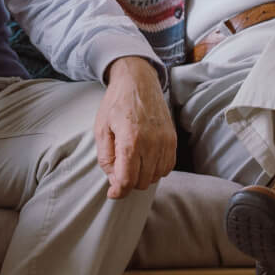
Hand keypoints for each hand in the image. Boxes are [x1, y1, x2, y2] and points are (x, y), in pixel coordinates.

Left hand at [95, 56, 176, 198]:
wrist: (138, 81)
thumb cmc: (116, 103)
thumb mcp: (101, 129)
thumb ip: (106, 158)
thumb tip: (115, 180)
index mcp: (131, 140)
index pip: (127, 180)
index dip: (118, 192)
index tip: (112, 193)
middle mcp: (152, 143)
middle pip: (141, 181)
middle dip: (128, 182)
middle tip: (119, 169)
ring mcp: (165, 141)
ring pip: (155, 177)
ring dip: (142, 176)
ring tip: (132, 162)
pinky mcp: (173, 139)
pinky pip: (167, 167)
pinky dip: (156, 169)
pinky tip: (145, 160)